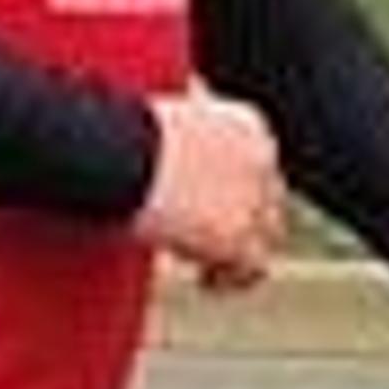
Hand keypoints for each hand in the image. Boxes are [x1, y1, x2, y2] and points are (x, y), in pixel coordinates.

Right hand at [138, 87, 290, 286]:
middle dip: (240, 220)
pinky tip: (206, 281)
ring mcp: (252, 200)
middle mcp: (260, 159)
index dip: (236, 188)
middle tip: (204, 238)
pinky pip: (253, 268)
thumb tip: (188, 107)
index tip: (205, 202)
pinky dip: (230, 278)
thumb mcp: (170, 115)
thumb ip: (191, 120)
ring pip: (267, 235)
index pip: (260, 163)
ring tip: (208, 268)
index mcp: (247, 124)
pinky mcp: (236, 237)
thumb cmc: (125, 131)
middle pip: (269, 200)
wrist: (119, 154)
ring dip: (237, 252)